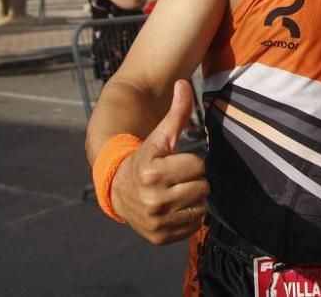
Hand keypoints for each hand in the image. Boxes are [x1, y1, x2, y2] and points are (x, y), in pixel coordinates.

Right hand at [111, 80, 209, 244]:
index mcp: (152, 172)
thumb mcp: (159, 136)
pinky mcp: (159, 237)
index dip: (190, 162)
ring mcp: (155, 221)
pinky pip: (194, 225)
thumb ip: (176, 111)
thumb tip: (185, 83)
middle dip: (193, 180)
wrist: (118, 189)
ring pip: (201, 207)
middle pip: (202, 187)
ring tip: (175, 192)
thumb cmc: (145, 158)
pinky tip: (174, 207)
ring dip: (193, 198)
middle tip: (175, 178)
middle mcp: (152, 199)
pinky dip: (188, 217)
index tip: (173, 162)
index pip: (198, 165)